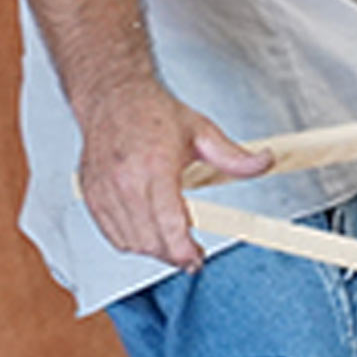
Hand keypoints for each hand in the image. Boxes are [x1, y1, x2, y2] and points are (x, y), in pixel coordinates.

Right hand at [78, 78, 273, 270]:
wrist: (112, 97)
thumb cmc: (153, 113)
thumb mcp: (202, 131)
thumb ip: (235, 157)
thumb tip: (265, 162)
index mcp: (154, 165)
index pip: (168, 222)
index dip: (183, 249)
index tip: (196, 258)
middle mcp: (125, 181)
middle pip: (150, 239)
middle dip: (173, 255)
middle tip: (191, 256)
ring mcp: (104, 190)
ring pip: (130, 242)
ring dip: (154, 250)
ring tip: (173, 243)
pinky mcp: (91, 196)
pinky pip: (112, 234)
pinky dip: (131, 242)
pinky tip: (149, 233)